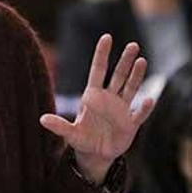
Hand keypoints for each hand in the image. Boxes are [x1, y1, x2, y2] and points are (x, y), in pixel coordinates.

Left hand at [40, 34, 153, 181]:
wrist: (95, 155)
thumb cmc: (81, 140)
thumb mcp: (69, 133)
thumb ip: (59, 126)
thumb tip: (42, 119)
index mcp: (93, 96)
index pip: (98, 71)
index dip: (102, 54)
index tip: (107, 37)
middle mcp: (109, 99)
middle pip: (118, 76)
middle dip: (125, 61)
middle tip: (133, 45)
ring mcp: (121, 110)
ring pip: (131, 88)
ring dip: (137, 76)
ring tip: (142, 60)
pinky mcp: (130, 124)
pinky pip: (138, 114)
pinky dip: (144, 108)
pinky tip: (149, 99)